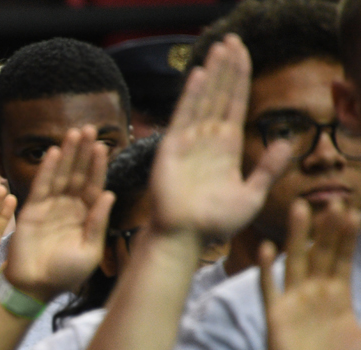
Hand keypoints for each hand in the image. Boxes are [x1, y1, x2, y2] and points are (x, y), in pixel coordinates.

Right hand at [5, 127, 114, 300]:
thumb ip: (98, 223)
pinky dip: (47, 169)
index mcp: (86, 216)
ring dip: (67, 154)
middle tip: (89, 128)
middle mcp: (69, 207)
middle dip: (83, 151)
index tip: (103, 145)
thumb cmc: (65, 274)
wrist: (35, 287)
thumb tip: (109, 194)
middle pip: (78, 174)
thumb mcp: (90, 251)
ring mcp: (50, 207)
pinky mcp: (32, 209)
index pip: (94, 185)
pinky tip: (53, 153)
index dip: (98, 166)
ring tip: (73, 133)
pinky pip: (41, 185)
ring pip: (61, 175)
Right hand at [151, 34, 290, 239]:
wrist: (186, 235)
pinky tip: (199, 75)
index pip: (236, 105)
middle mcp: (208, 138)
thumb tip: (285, 141)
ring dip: (213, 73)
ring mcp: (189, 140)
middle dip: (227, 67)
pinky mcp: (173, 147)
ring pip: (205, 99)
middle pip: (220, 95)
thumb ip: (268, 168)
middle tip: (232, 39)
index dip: (241, 79)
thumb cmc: (216, 222)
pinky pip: (184, 116)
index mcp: (227, 147)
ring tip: (220, 47)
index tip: (244, 54)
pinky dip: (192, 96)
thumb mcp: (252, 195)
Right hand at [260, 199, 360, 349]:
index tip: (352, 212)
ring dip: (297, 236)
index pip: (342, 260)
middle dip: (327, 229)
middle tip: (333, 202)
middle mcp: (315, 293)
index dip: (347, 238)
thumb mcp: (360, 337)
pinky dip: (267, 269)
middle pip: (321, 254)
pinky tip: (267, 249)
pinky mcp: (276, 315)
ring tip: (300, 209)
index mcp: (338, 297)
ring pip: (296, 262)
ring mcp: (294, 301)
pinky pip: (270, 289)